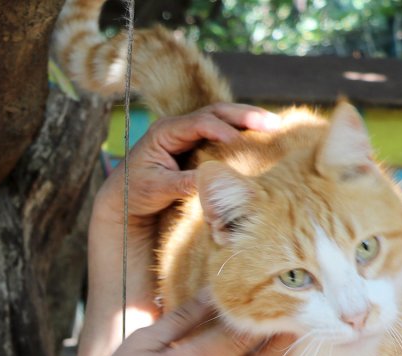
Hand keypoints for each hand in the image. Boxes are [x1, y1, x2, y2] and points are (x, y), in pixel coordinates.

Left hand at [91, 102, 280, 229]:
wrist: (124, 198)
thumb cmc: (136, 192)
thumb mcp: (157, 189)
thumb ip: (182, 183)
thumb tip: (211, 181)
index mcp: (164, 132)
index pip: (199, 123)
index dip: (222, 130)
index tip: (241, 142)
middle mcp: (178, 127)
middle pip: (216, 112)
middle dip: (245, 115)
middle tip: (273, 123)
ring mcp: (189, 134)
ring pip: (223, 119)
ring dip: (249, 121)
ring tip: (277, 126)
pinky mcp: (198, 144)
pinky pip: (224, 133)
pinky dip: (243, 133)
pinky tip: (264, 138)